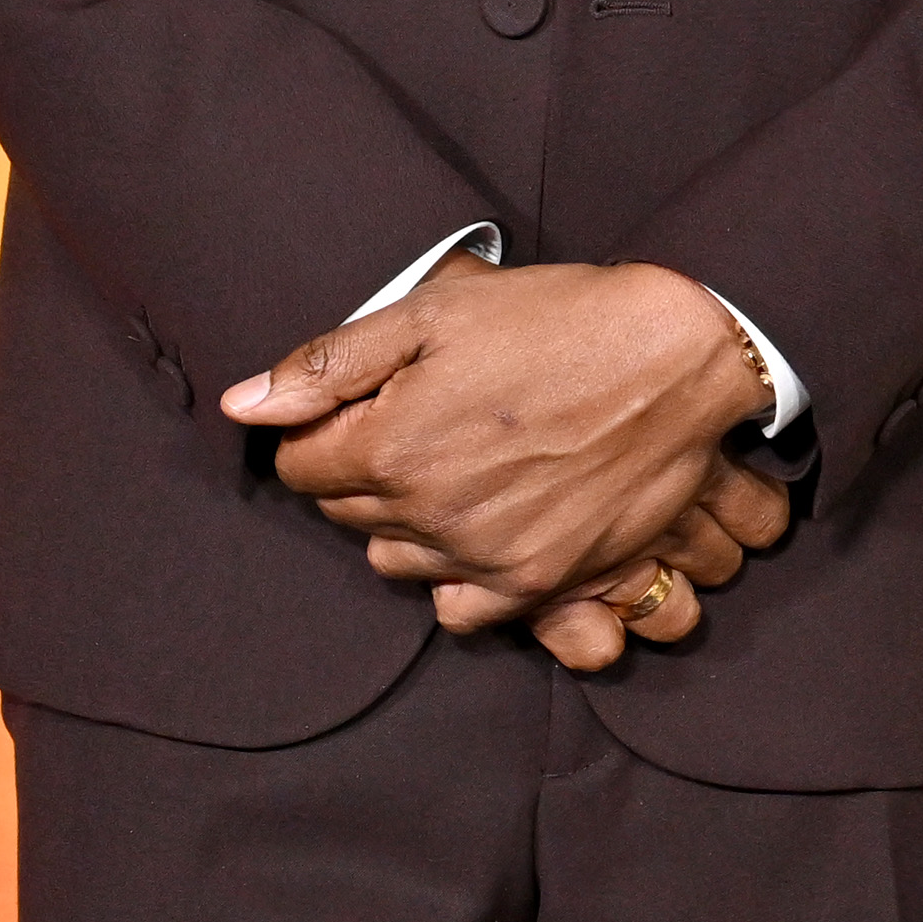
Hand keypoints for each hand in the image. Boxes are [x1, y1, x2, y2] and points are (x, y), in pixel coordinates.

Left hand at [225, 258, 783, 655]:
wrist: (679, 358)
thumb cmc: (559, 321)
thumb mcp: (436, 313)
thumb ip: (330, 363)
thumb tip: (242, 406)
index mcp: (389, 446)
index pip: (299, 464)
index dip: (322, 428)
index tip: (363, 404)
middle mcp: (427, 515)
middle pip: (346, 513)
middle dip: (364, 471)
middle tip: (417, 424)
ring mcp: (485, 557)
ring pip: (396, 562)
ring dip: (406, 523)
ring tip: (452, 471)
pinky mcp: (539, 581)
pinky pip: (460, 608)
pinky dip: (456, 576)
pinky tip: (480, 528)